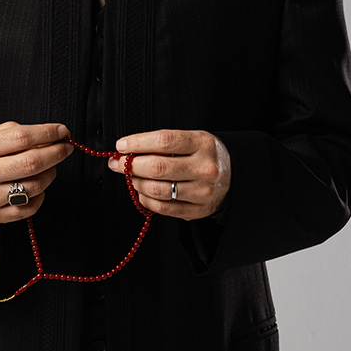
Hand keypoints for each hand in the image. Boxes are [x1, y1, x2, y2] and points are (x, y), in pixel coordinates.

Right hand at [0, 121, 73, 223]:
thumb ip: (17, 133)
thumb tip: (51, 136)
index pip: (22, 138)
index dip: (47, 133)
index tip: (62, 131)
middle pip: (31, 163)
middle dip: (56, 153)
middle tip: (66, 147)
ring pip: (35, 186)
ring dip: (51, 173)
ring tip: (51, 166)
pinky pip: (30, 207)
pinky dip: (41, 195)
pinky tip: (38, 184)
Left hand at [108, 129, 230, 220]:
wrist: (233, 177)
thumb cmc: (204, 155)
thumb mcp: (192, 140)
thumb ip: (164, 144)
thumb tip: (127, 150)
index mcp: (203, 143)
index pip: (164, 141)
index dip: (137, 143)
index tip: (121, 145)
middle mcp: (204, 168)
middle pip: (158, 167)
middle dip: (130, 165)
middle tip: (117, 162)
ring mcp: (202, 191)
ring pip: (157, 190)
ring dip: (136, 183)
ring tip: (131, 176)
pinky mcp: (197, 210)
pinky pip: (162, 208)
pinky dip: (145, 199)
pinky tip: (142, 191)